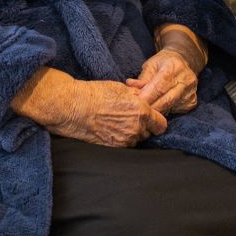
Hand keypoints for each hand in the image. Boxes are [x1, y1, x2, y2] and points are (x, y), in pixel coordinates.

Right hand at [11, 68, 167, 146]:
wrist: (73, 107)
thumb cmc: (95, 93)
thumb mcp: (121, 88)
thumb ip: (137, 97)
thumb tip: (143, 99)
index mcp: (141, 112)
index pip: (161, 125)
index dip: (157, 121)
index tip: (152, 117)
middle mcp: (136, 128)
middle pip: (149, 133)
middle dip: (143, 126)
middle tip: (130, 117)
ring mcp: (124, 140)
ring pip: (136, 139)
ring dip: (132, 133)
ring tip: (118, 122)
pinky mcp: (113, 147)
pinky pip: (124, 144)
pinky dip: (121, 138)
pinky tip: (111, 128)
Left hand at [128, 48, 197, 114]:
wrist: (183, 61)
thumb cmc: (163, 63)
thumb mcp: (151, 65)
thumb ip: (142, 78)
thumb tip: (130, 86)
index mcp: (174, 68)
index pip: (159, 87)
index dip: (147, 97)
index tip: (136, 103)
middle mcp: (185, 80)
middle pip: (166, 100)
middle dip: (150, 107)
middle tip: (138, 112)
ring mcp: (190, 92)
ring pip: (170, 107)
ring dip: (157, 111)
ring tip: (146, 112)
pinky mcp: (192, 101)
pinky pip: (176, 111)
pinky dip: (165, 112)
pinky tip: (158, 109)